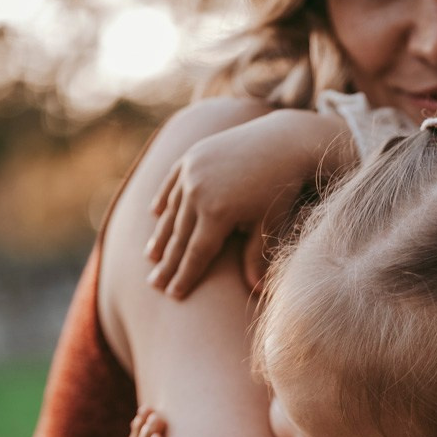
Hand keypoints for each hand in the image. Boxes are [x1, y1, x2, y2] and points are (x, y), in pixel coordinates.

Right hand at [146, 110, 354, 297]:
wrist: (283, 140)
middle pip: (179, 236)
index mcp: (217, 212)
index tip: (174, 295)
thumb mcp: (268, 224)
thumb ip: (256, 256)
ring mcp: (191, 171)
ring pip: (171, 210)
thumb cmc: (280, 188)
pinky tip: (155, 213)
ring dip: (161, 234)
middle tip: (154, 284)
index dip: (185, 276)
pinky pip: (171, 182)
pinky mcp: (192, 156)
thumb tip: (256, 291)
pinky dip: (163, 198)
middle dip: (167, 263)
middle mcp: (198, 191)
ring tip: (152, 256)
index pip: (196, 254)